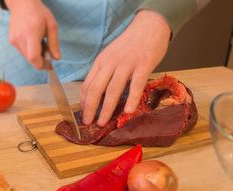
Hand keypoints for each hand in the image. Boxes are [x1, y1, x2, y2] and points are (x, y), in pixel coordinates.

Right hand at [5, 0, 60, 69]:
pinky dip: (29, 50)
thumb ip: (54, 43)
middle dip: (40, 59)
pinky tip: (32, 39)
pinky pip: (22, 51)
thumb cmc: (39, 13)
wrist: (22, 3)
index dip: (41, 65)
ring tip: (39, 41)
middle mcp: (20, 38)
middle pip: (30, 59)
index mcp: (31, 33)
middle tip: (46, 49)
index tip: (48, 65)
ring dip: (34, 54)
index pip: (34, 57)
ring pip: (26, 56)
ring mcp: (14, 40)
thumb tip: (57, 58)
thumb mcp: (52, 26)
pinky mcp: (11, 40)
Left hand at [80, 10, 170, 126]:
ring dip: (106, 109)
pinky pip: (136, 84)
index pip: (87, 85)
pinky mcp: (143, 65)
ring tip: (102, 122)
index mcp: (101, 62)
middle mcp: (110, 63)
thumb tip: (98, 94)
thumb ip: (104, 72)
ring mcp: (126, 64)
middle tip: (87, 123)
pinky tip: (128, 111)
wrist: (149, 26)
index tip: (83, 114)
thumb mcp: (111, 56)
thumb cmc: (129, 45)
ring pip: (113, 90)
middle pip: (95, 89)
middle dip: (89, 108)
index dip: (83, 102)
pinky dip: (132, 99)